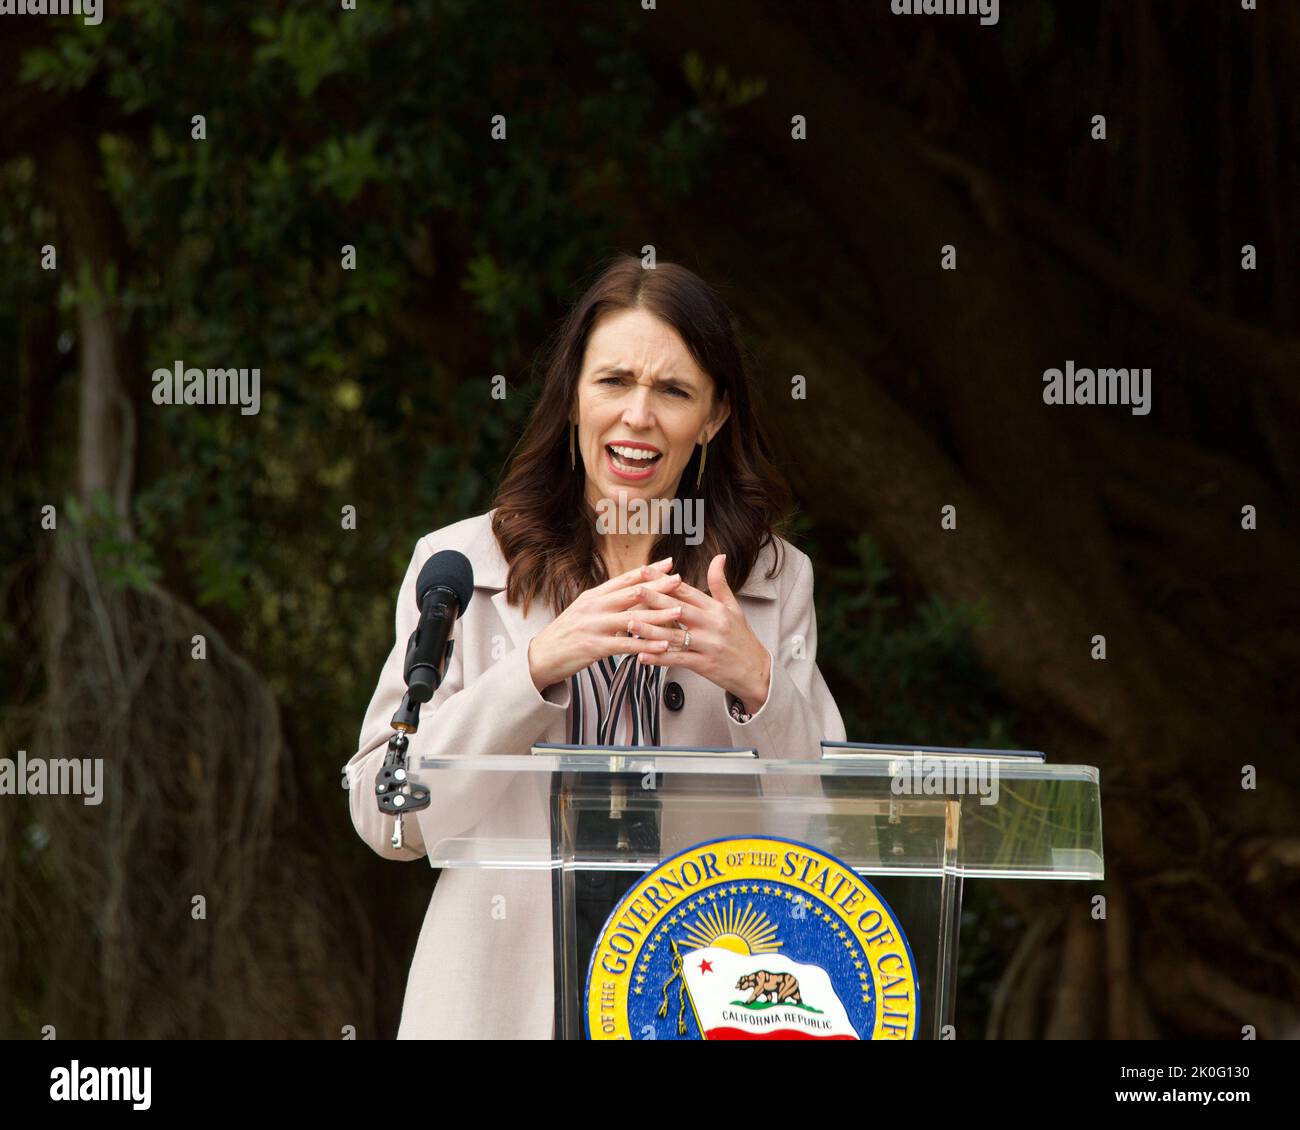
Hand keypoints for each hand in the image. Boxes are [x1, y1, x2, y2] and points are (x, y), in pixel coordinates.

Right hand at [526, 557, 686, 691]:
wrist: (541, 656)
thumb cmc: (566, 634)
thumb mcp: (584, 611)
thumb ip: (606, 602)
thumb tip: (632, 593)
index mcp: (593, 596)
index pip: (625, 579)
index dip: (648, 570)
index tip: (669, 563)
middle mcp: (594, 607)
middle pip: (632, 593)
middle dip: (658, 587)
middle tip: (679, 580)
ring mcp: (594, 626)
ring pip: (632, 618)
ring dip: (658, 615)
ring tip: (679, 611)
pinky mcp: (594, 647)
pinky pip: (625, 645)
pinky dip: (646, 645)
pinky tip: (662, 647)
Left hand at [626, 553, 771, 712]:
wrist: (757, 671)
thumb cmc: (741, 638)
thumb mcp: (734, 608)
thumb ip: (721, 584)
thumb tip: (719, 556)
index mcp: (716, 609)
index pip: (687, 591)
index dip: (665, 580)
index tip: (645, 570)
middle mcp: (712, 624)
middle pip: (678, 609)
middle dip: (654, 600)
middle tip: (633, 591)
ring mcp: (707, 645)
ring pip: (674, 636)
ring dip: (650, 631)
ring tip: (629, 624)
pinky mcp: (704, 665)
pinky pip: (678, 660)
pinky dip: (659, 658)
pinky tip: (642, 655)